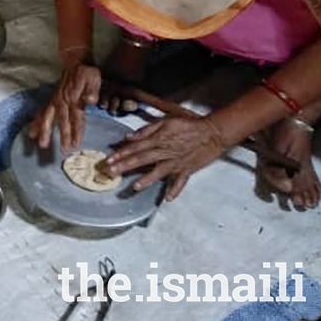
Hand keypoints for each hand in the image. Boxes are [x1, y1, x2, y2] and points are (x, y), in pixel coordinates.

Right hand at [28, 63, 101, 149]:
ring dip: (45, 131)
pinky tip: (33, 131)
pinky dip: (37, 122)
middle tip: (63, 150)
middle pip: (61, 120)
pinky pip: (43, 112)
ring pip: (49, 117)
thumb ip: (92, 89)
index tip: (76, 143)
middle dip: (62, 136)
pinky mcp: (53, 100)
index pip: (76, 117)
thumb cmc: (86, 71)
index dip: (76, 130)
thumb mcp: (93, 77)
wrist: (75, 61)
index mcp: (74, 97)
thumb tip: (90, 100)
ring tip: (41, 144)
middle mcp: (62, 100)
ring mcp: (56, 100)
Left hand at [105, 116, 226, 200]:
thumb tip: (129, 136)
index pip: (135, 147)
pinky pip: (180, 182)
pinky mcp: (187, 170)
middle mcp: (165, 152)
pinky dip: (175, 190)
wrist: (212, 132)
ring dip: (146, 180)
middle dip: (126, 166)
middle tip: (111, 172)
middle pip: (142, 159)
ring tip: (135, 186)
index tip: (108, 159)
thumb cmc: (188, 125)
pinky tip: (168, 198)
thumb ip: (146, 129)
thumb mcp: (165, 121)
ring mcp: (176, 162)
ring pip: (158, 172)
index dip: (121, 153)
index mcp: (158, 139)